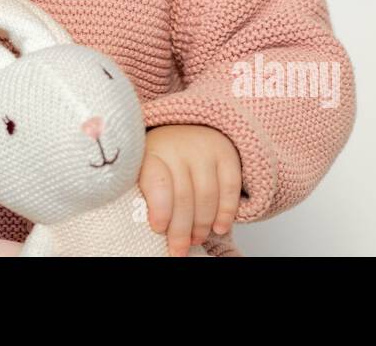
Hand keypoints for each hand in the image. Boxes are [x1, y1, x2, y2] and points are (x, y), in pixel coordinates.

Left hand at [138, 124, 241, 256]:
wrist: (189, 125)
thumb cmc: (164, 155)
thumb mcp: (146, 165)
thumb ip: (147, 191)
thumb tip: (155, 229)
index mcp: (153, 151)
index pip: (158, 183)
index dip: (160, 210)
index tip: (158, 229)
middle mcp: (180, 147)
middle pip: (183, 196)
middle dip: (181, 230)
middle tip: (178, 249)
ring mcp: (205, 149)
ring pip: (207, 195)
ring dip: (202, 224)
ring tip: (196, 239)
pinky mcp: (227, 154)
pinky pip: (230, 188)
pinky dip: (226, 212)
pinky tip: (220, 228)